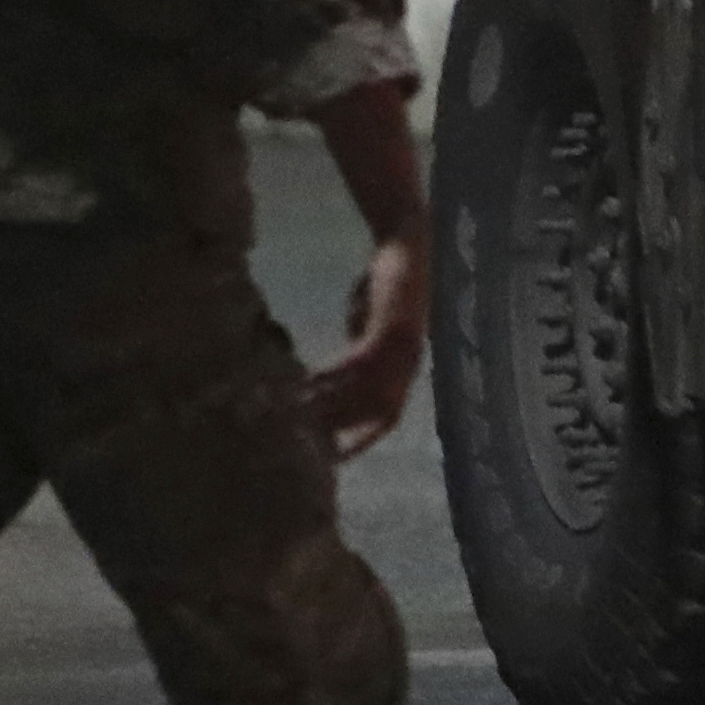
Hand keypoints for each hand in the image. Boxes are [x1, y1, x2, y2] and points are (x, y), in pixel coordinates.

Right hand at [309, 228, 429, 457]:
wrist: (405, 246)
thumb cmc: (385, 284)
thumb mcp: (369, 326)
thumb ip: (359, 351)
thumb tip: (337, 373)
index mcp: (406, 370)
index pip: (386, 419)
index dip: (362, 440)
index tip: (333, 458)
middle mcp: (408, 366)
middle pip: (374, 413)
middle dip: (340, 428)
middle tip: (306, 442)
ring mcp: (402, 350)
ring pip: (363, 392)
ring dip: (330, 405)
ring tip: (296, 413)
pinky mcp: (389, 329)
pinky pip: (355, 363)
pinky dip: (331, 375)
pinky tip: (307, 379)